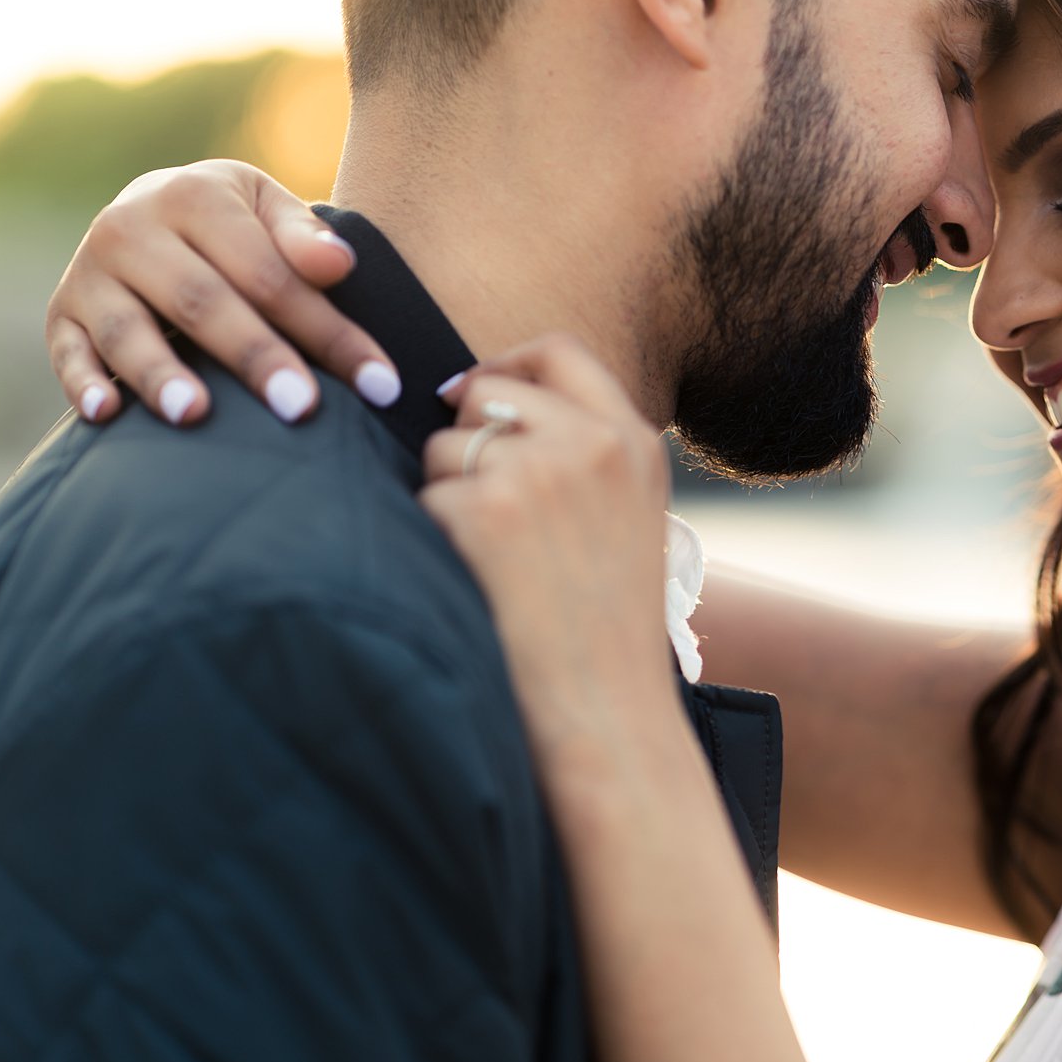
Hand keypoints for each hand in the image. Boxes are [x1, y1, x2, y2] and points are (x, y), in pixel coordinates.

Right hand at [45, 159, 394, 424]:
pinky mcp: (62, 314)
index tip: (379, 383)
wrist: (153, 211)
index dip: (327, 331)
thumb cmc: (233, 226)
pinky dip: (82, 383)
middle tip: (301, 408)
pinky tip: (107, 417)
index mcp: (193, 196)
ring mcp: (90, 273)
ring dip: (160, 374)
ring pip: (129, 330)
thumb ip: (303, 238)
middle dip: (256, 357)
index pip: (270, 274)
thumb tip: (338, 266)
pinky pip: (67, 352)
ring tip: (195, 415)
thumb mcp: (268, 210)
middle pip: (203, 302)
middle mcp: (131, 228)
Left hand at [420, 335, 678, 748]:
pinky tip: (474, 582)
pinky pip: (426, 498)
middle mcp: (591, 443)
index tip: (473, 393)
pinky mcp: (485, 513)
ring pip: (445, 449)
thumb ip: (586, 454)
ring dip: (446, 495)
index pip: (559, 350)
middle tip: (479, 506)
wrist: (608, 710)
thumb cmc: (610, 629)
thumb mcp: (632, 519)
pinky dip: (434, 537)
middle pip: (486, 393)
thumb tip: (487, 404)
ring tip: (492, 562)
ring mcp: (538, 473)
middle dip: (464, 439)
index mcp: (636, 441)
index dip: (504, 363)